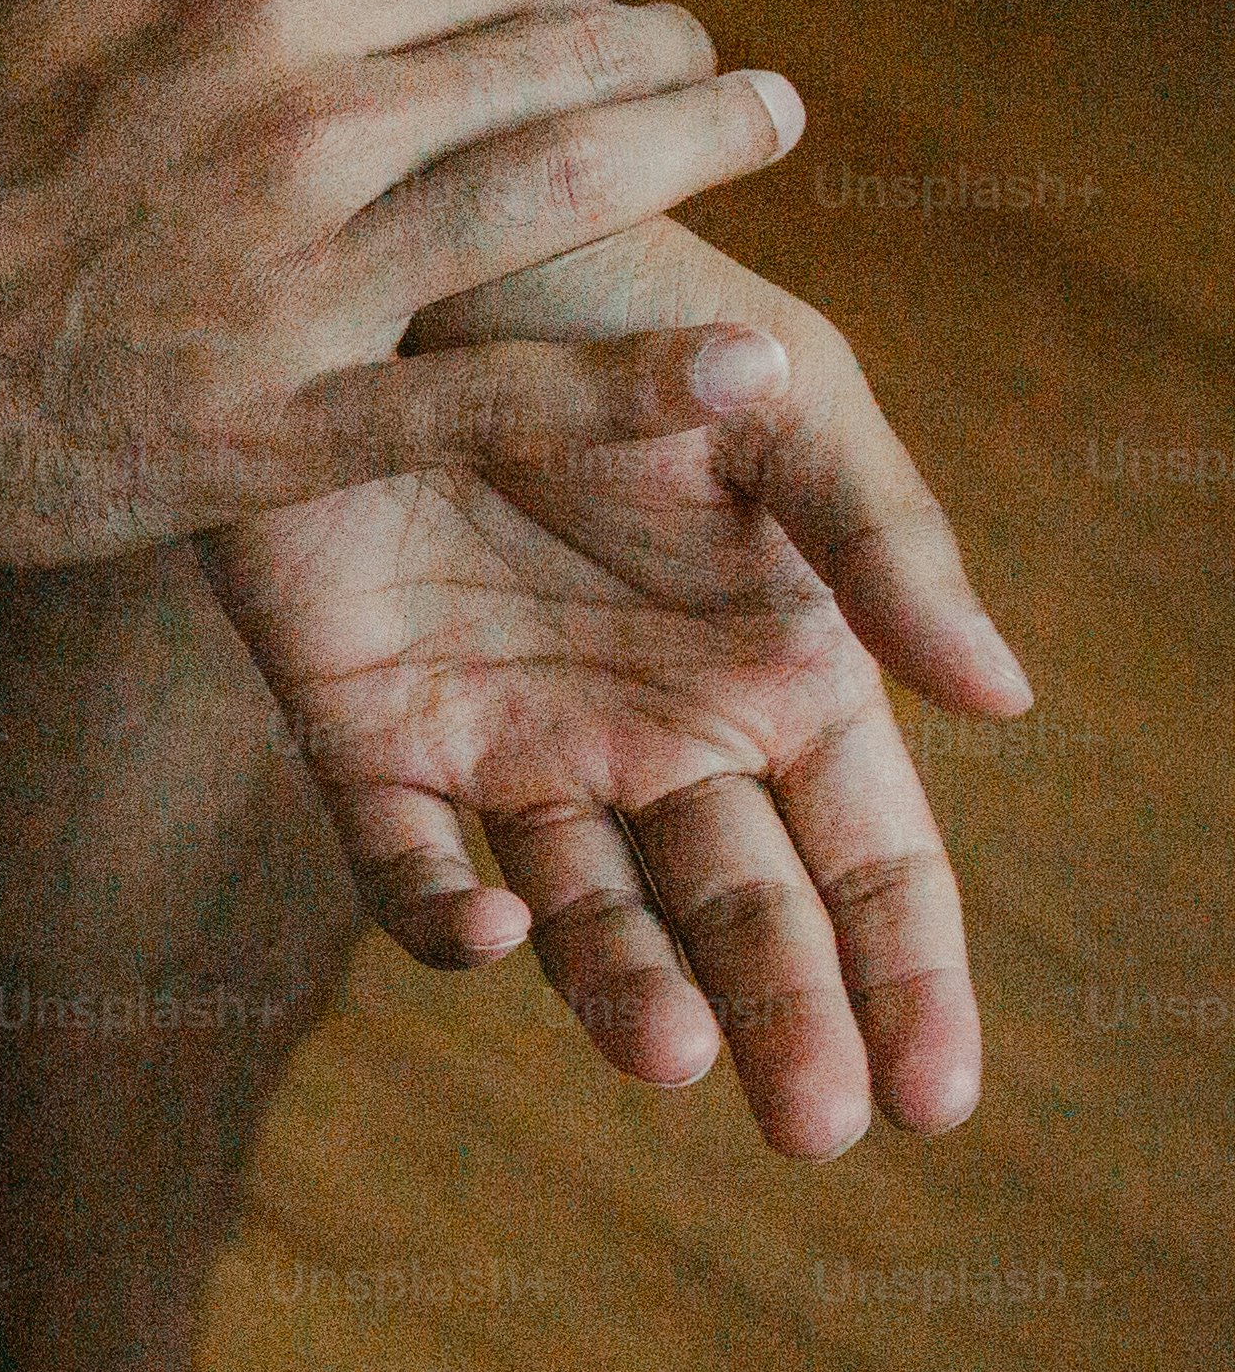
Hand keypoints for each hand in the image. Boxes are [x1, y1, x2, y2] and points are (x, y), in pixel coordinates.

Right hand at [0, 0, 802, 562]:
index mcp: (242, 9)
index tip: (609, 12)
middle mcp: (295, 130)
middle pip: (552, 64)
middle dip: (673, 58)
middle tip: (743, 78)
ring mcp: (293, 285)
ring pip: (555, 198)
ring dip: (695, 156)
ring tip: (770, 136)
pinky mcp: (276, 429)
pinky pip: (487, 405)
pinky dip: (628, 392)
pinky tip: (743, 376)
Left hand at [207, 220, 1032, 1152]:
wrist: (406, 246)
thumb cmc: (619, 304)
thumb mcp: (777, 403)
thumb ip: (883, 546)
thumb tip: (1007, 698)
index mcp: (779, 669)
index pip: (869, 860)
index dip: (906, 977)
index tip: (934, 1100)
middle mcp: (652, 729)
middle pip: (738, 916)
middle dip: (785, 1024)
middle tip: (809, 1125)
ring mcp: (508, 738)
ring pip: (582, 914)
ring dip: (627, 993)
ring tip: (674, 1054)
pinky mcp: (364, 726)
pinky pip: (397, 857)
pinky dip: (436, 910)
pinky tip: (485, 929)